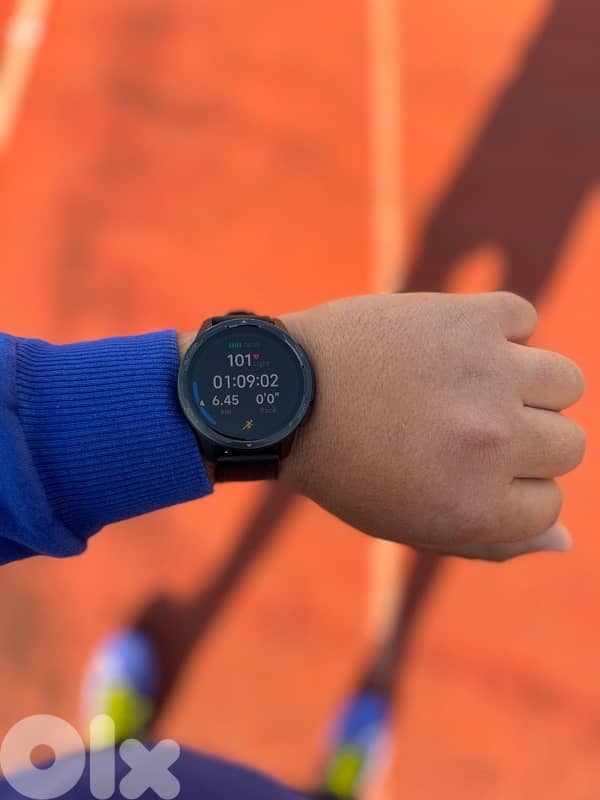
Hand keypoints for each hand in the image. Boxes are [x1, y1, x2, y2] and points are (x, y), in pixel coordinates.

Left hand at [280, 292, 585, 560]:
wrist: (284, 393)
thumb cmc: (347, 466)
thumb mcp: (410, 525)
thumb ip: (492, 542)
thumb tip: (566, 539)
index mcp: (477, 507)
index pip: (550, 505)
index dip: (509, 488)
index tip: (465, 469)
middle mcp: (493, 443)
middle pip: (568, 445)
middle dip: (523, 442)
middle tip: (467, 426)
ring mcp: (488, 375)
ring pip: (564, 381)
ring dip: (525, 384)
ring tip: (472, 383)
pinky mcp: (472, 318)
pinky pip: (523, 318)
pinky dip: (496, 329)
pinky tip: (453, 345)